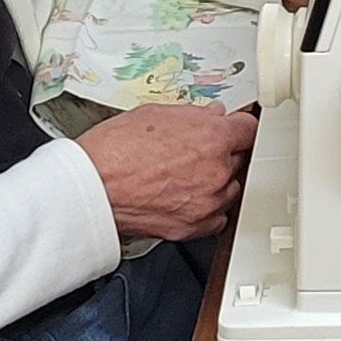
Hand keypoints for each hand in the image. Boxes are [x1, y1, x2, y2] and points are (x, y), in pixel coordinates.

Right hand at [77, 101, 257, 241]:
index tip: (231, 129)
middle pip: (238, 158)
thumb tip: (207, 116)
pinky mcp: (196, 226)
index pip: (248, 129)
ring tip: (184, 176)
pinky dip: (206, 208)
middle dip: (221, 153)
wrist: (92, 188)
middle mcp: (217, 171)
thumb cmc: (114, 152)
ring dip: (216, 181)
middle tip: (194, 151)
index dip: (237, 127)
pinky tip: (186, 198)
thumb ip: (191, 115)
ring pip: (229, 188)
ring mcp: (209, 202)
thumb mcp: (154, 114)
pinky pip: (217, 217)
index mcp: (212, 138)